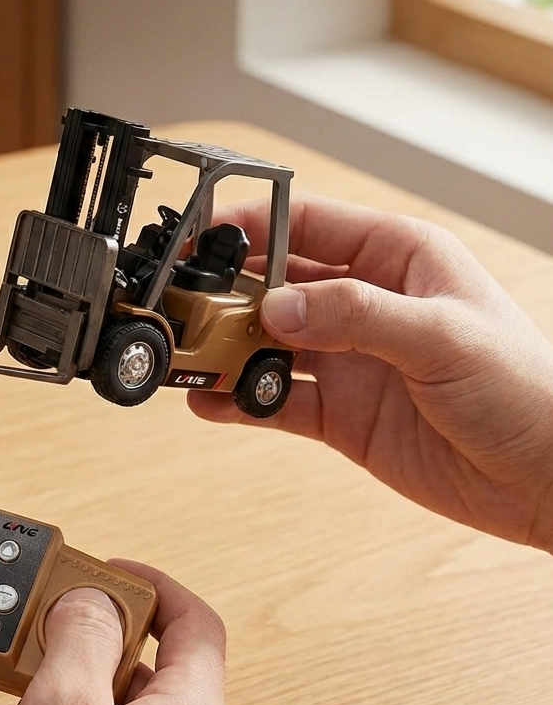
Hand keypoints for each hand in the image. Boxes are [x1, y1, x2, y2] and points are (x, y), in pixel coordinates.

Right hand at [189, 195, 552, 549]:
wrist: (548, 480)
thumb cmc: (528, 390)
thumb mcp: (444, 336)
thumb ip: (357, 315)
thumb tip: (278, 307)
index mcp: (397, 259)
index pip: (308, 224)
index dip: (252, 226)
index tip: (203, 238)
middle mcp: (365, 304)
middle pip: (277, 286)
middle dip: (229, 295)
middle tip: (187, 309)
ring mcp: (349, 359)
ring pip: (271, 344)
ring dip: (228, 350)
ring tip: (188, 358)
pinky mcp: (341, 413)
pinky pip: (277, 400)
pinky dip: (241, 400)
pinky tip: (211, 401)